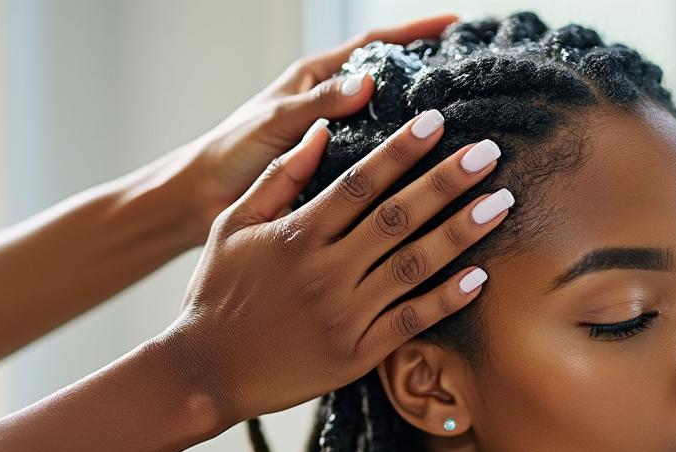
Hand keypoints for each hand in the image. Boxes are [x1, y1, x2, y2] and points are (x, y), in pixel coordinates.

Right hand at [162, 108, 514, 426]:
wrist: (206, 372)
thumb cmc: (218, 292)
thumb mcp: (234, 225)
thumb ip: (279, 178)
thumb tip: (321, 130)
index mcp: (296, 234)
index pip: (360, 182)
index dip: (401, 150)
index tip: (437, 121)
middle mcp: (325, 271)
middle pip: (398, 216)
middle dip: (447, 181)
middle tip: (488, 152)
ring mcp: (345, 314)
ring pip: (414, 265)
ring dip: (461, 232)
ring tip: (500, 202)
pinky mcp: (357, 354)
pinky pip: (411, 321)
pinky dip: (447, 299)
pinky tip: (480, 275)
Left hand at [171, 13, 460, 242]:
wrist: (202, 201)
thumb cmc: (230, 152)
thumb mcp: (274, 121)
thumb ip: (317, 104)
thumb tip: (366, 82)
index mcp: (317, 81)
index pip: (374, 46)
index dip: (414, 34)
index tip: (453, 26)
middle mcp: (333, 109)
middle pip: (394, 84)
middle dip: (432, 77)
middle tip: (473, 79)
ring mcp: (339, 143)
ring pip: (392, 128)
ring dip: (424, 129)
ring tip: (468, 129)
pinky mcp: (339, 179)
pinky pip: (382, 168)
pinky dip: (407, 169)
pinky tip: (435, 178)